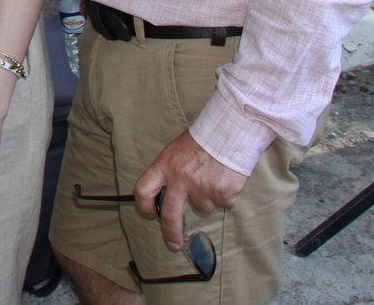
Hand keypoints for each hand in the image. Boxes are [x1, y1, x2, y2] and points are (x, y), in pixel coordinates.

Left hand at [134, 131, 248, 250]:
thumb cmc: (202, 139)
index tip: (150, 214)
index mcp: (165, 165)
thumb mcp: (176, 150)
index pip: (143, 189)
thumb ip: (170, 172)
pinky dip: (225, 195)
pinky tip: (226, 177)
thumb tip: (167, 195)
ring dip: (208, 198)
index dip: (144, 205)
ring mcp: (201, 188)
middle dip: (171, 233)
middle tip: (174, 244)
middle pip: (170, 215)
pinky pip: (223, 203)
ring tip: (213, 176)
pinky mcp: (222, 193)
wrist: (230, 130)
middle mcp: (180, 179)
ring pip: (202, 207)